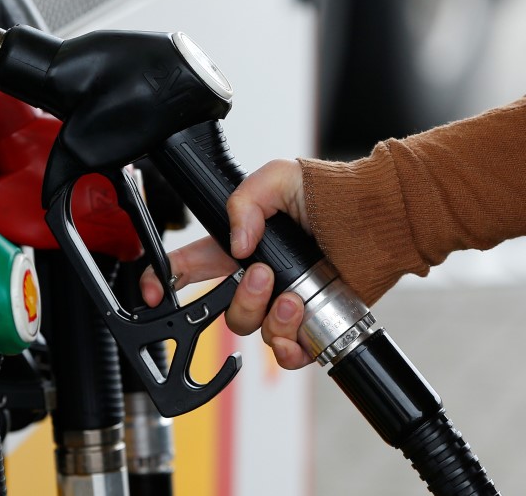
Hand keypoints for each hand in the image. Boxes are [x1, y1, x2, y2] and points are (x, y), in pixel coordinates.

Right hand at [140, 159, 313, 369]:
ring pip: (253, 330)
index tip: (153, 291)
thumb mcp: (279, 177)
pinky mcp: (308, 325)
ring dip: (271, 318)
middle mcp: (255, 278)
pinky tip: (299, 326)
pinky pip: (285, 353)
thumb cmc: (332, 193)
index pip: (189, 266)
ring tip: (295, 298)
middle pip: (221, 308)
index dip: (163, 279)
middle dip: (241, 298)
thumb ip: (245, 201)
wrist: (378, 221)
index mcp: (238, 245)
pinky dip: (289, 348)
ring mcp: (280, 304)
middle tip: (263, 275)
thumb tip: (238, 244)